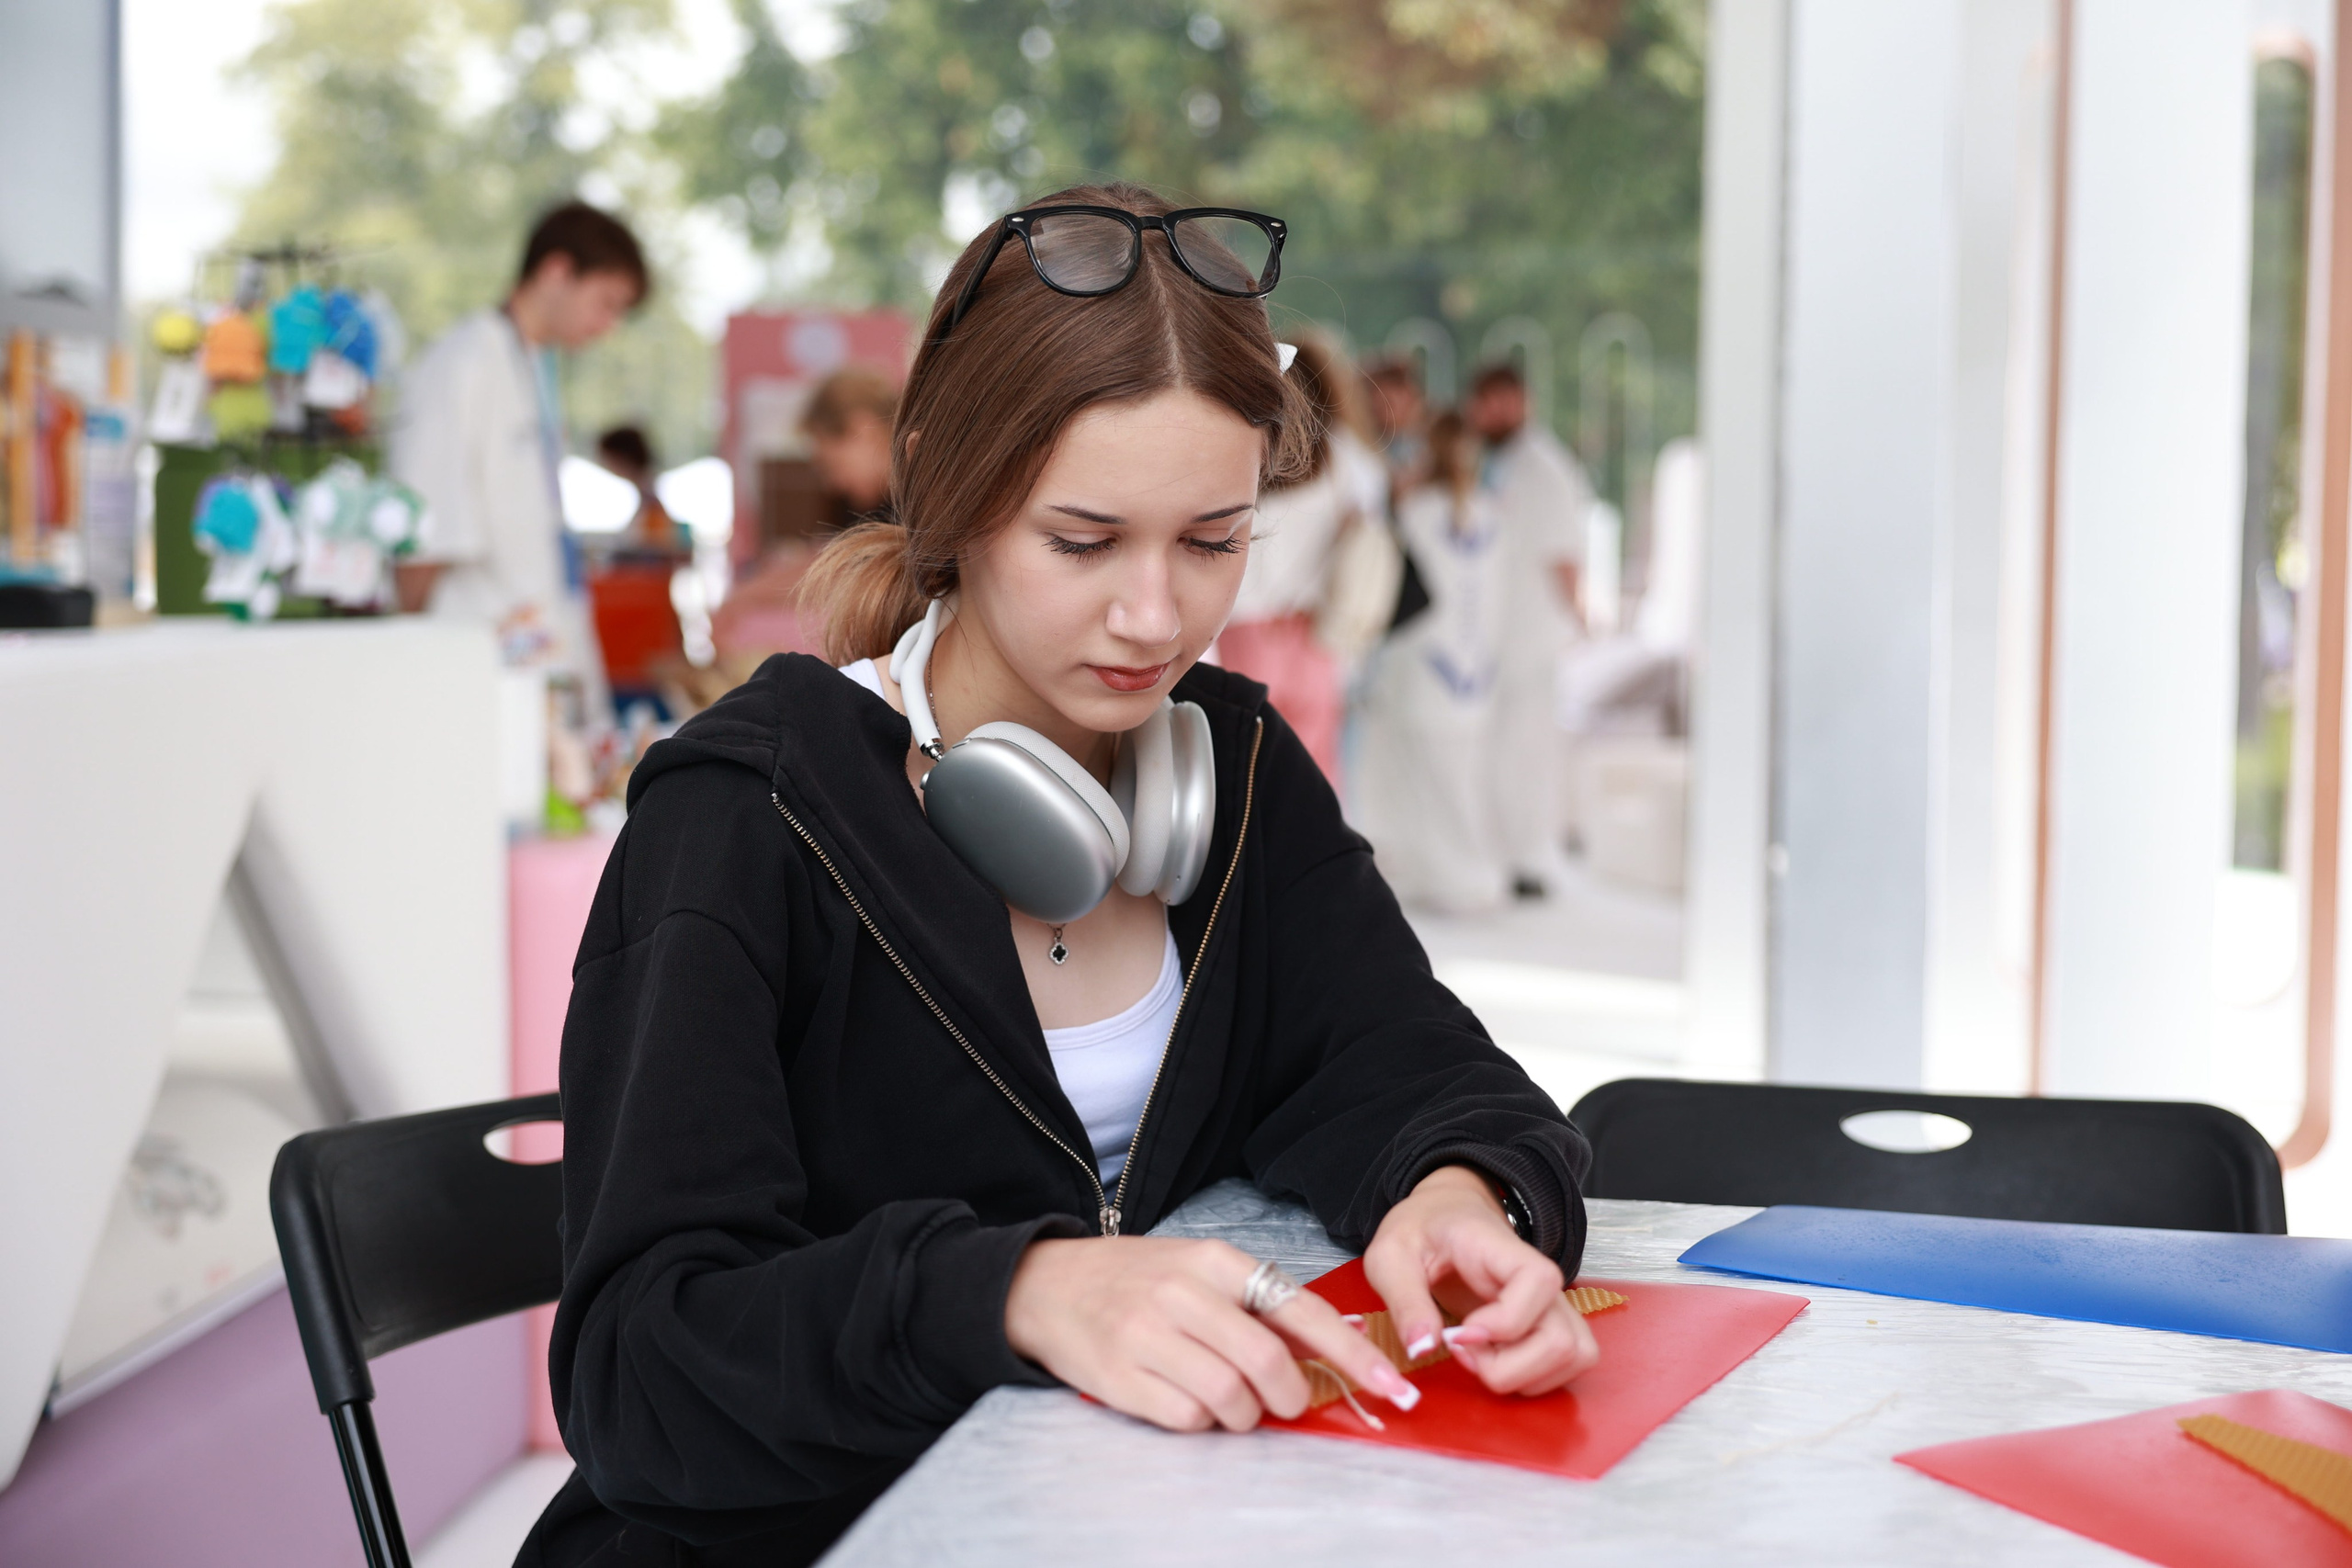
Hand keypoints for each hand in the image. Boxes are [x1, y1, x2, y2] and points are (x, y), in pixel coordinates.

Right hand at [1005, 1235, 1419, 1432]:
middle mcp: (1182, 1294)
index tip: (1389, 1386)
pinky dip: (1200, 1423)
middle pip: (1268, 1364)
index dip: (1351, 1354)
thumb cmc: (1134, 1281)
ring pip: (1230, 1398)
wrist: (1043, 1285)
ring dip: (1244, 1415)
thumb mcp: (1197, 1270)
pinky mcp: (1119, 1375)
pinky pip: (1186, 1418)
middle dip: (1292, 1398)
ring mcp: (1147, 1335)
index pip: (1299, 1310)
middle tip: (1288, 1404)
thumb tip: (1324, 1353)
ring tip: (1229, 1403)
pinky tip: (1187, 1402)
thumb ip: (1254, 1305)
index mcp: (1213, 1262)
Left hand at [1363, 1165, 1600, 1396]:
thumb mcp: (1390, 1256)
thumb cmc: (1419, 1231)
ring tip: (1479, 1357)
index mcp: (1500, 1248)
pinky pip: (1570, 1363)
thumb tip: (1422, 1349)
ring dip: (1523, 1376)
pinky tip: (1498, 1362)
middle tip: (1463, 1351)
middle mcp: (1540, 1278)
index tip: (1459, 1332)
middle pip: (1562, 1339)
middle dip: (1508, 1366)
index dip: (1506, 1322)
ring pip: (1573, 1355)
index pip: (1539, 1281)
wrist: (1442, 1216)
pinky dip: (1536, 1379)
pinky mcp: (1554, 1323)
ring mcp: (1552, 1302)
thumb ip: (1405, 1301)